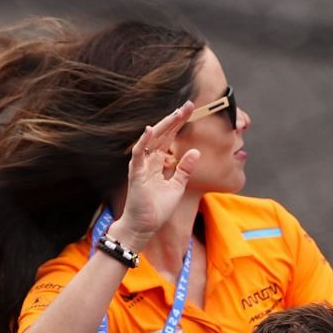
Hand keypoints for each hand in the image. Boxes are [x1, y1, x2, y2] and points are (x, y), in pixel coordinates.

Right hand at [114, 103, 201, 248]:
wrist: (144, 227)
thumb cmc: (156, 209)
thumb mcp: (177, 186)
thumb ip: (185, 168)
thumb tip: (195, 151)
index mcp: (157, 163)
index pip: (168, 138)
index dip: (179, 124)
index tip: (190, 110)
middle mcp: (148, 161)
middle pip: (161, 135)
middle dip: (174, 120)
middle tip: (188, 105)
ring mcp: (141, 166)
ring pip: (151, 140)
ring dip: (163, 126)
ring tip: (176, 113)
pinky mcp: (136, 175)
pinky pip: (138, 155)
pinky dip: (143, 142)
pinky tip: (150, 130)